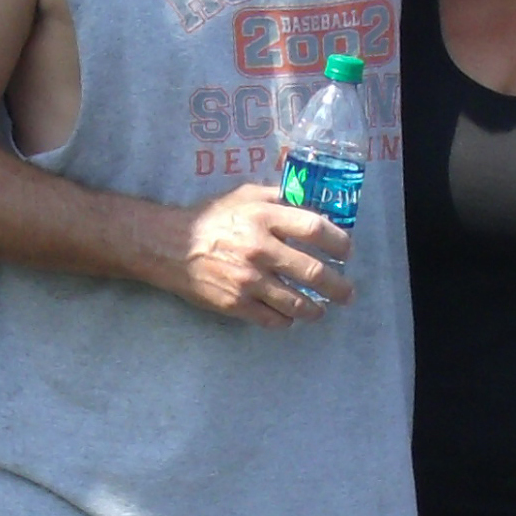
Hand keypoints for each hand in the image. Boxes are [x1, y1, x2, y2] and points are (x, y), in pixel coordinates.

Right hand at [167, 184, 355, 328]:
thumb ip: (280, 198)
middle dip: (338, 286)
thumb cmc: (211, 218)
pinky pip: (273, 319)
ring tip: (322, 309)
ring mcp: (248, 280)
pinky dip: (287, 320)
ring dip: (316, 308)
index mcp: (264, 217)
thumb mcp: (245, 195)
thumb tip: (316, 205)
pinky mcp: (235, 303)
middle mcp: (260, 249)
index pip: (315, 229)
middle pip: (313, 271)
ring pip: (296, 302)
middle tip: (347, 292)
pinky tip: (291, 316)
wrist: (168, 246)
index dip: (339, 242)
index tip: (347, 252)